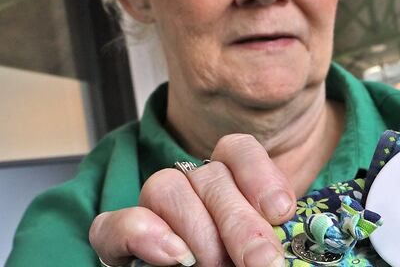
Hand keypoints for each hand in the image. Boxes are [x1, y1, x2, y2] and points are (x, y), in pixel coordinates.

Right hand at [89, 134, 294, 266]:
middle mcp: (191, 187)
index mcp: (231, 182)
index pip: (236, 150)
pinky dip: (142, 234)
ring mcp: (153, 210)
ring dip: (198, 230)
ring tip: (218, 265)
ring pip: (166, 188)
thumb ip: (266, 239)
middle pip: (210, 176)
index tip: (280, 211)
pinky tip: (176, 257)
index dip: (259, 174)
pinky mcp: (117, 240)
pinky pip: (113, 223)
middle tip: (263, 260)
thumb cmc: (241, 259)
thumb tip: (275, 249)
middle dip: (240, 223)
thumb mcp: (260, 247)